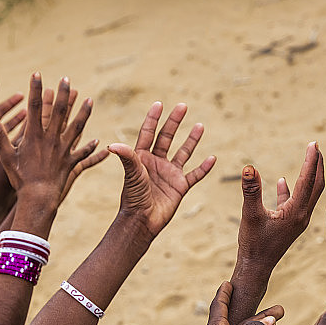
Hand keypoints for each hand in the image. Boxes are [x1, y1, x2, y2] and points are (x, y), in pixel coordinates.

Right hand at [0, 74, 99, 202]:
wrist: (37, 197)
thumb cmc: (19, 178)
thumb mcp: (5, 156)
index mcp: (34, 136)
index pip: (35, 107)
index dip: (36, 90)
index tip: (37, 74)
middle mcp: (51, 139)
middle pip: (59, 112)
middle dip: (63, 94)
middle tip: (67, 79)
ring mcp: (63, 150)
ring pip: (76, 127)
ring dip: (83, 112)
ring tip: (90, 99)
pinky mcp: (71, 163)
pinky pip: (82, 153)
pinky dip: (90, 147)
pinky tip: (98, 141)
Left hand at [109, 102, 215, 239]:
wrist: (142, 220)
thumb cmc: (133, 197)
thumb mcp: (131, 174)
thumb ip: (126, 157)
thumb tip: (113, 145)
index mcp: (142, 157)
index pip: (148, 133)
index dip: (153, 118)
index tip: (158, 104)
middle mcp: (156, 162)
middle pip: (166, 138)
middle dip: (174, 122)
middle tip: (182, 106)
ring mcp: (169, 174)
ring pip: (183, 153)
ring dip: (191, 140)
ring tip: (200, 126)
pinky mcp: (180, 186)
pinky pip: (195, 174)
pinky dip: (204, 167)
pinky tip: (212, 158)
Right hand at [236, 142, 323, 266]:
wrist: (256, 268)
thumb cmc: (253, 244)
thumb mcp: (250, 214)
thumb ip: (250, 190)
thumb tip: (249, 167)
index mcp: (296, 212)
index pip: (308, 181)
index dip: (311, 161)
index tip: (314, 143)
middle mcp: (302, 216)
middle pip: (316, 185)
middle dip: (317, 165)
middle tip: (316, 146)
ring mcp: (297, 221)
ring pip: (308, 194)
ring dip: (308, 175)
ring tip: (308, 158)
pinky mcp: (290, 225)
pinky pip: (294, 202)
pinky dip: (291, 189)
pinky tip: (282, 181)